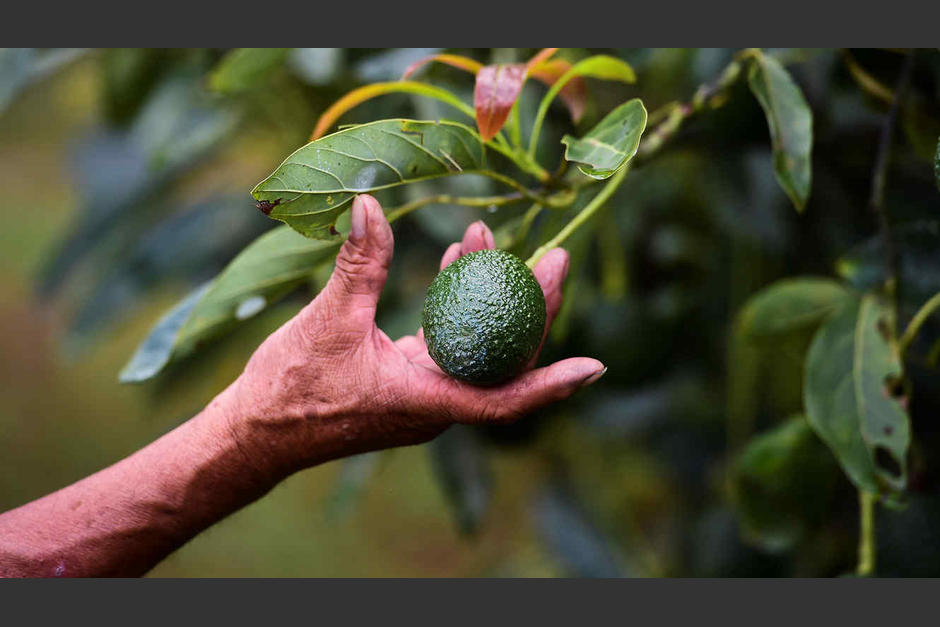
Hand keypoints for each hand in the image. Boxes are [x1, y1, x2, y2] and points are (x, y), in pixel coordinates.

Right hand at [223, 194, 605, 478]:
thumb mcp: (328, 320)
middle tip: (554, 256)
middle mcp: (435, 402)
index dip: (551, 383)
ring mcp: (423, 392)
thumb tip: (371, 205)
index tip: (594, 364)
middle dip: (532, 307)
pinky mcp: (408, 379)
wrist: (255, 431)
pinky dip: (457, 303)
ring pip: (478, 345)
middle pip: (503, 360)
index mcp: (426, 401)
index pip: (506, 399)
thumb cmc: (290, 389)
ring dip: (489, 295)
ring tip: (490, 238)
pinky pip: (449, 341)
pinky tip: (456, 260)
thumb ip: (358, 264)